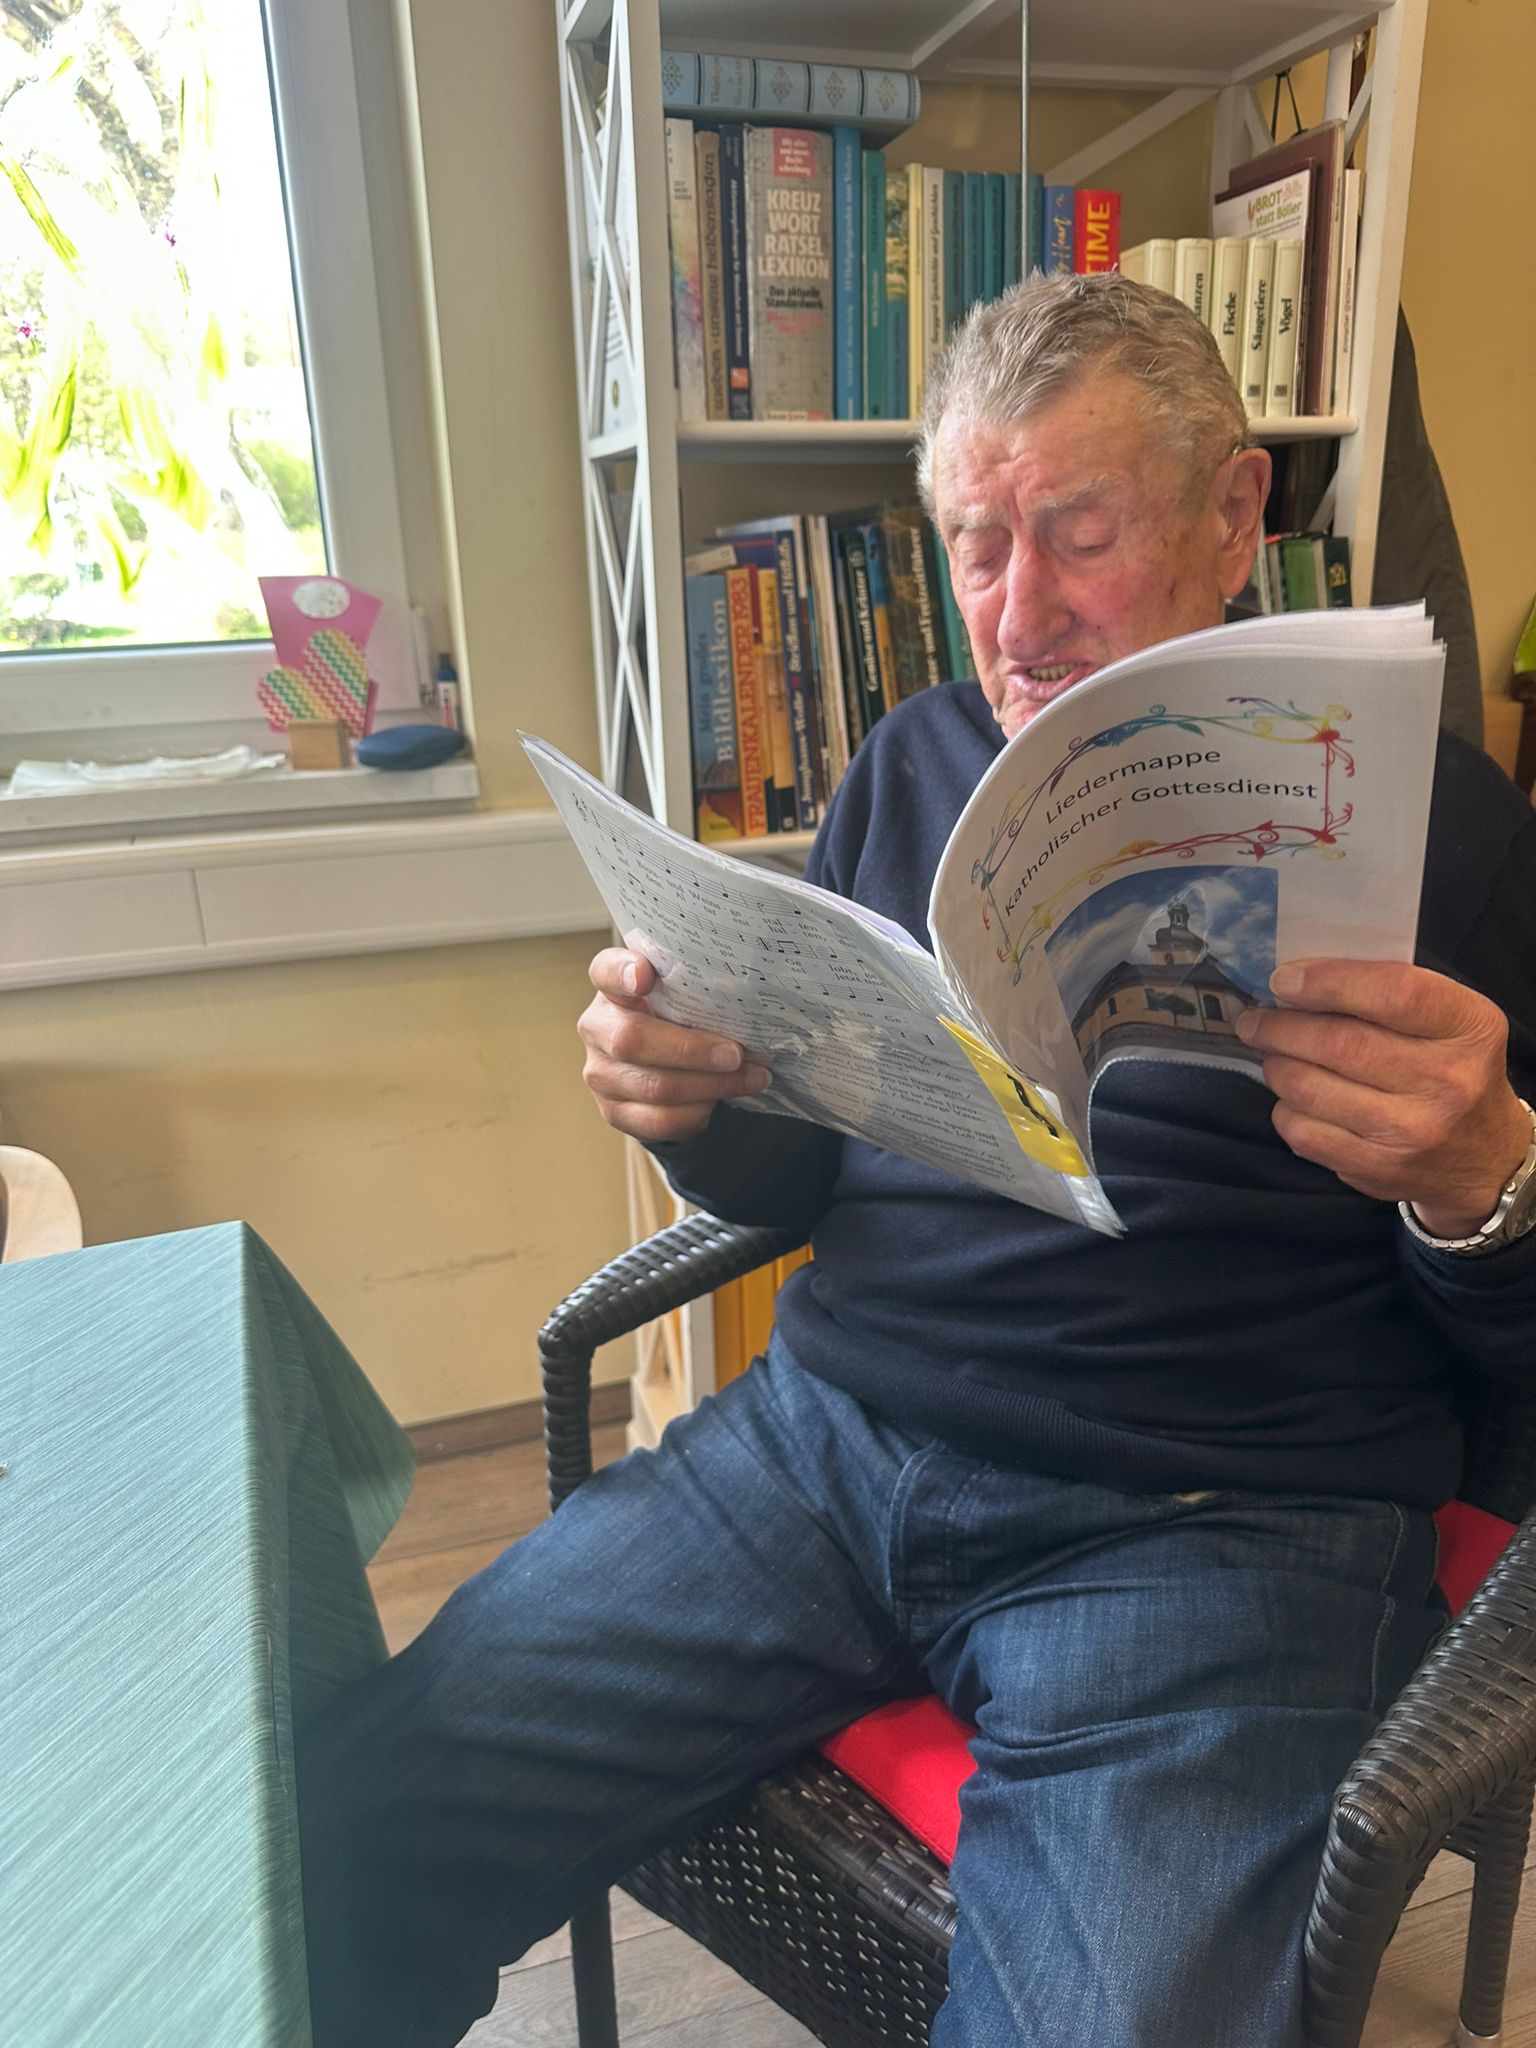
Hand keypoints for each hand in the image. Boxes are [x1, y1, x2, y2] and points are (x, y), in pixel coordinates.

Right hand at [579, 946, 771, 1143]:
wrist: (659, 1070)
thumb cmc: (675, 1021)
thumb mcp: (681, 997)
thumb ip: (696, 991)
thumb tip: (749, 1004)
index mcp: (612, 989)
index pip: (605, 971)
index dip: (622, 972)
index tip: (644, 975)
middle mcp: (597, 1029)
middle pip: (633, 1039)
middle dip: (692, 1049)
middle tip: (736, 1054)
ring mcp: (601, 1074)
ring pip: (656, 1086)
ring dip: (712, 1084)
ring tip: (752, 1078)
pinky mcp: (615, 1112)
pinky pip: (661, 1119)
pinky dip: (699, 1111)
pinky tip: (721, 1099)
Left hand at [1233, 959, 1529, 1236]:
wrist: (1484, 1156)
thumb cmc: (1451, 1068)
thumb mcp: (1448, 1019)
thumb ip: (1386, 992)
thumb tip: (1296, 981)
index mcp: (1468, 1028)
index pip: (1394, 993)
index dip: (1328, 982)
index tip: (1283, 980)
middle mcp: (1447, 1081)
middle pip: (1339, 1043)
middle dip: (1280, 1027)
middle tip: (1256, 1020)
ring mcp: (1412, 1131)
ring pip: (1309, 1089)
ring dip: (1276, 1065)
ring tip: (1272, 1054)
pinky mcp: (1379, 1169)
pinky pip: (1303, 1132)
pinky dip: (1285, 1109)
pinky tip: (1294, 1098)